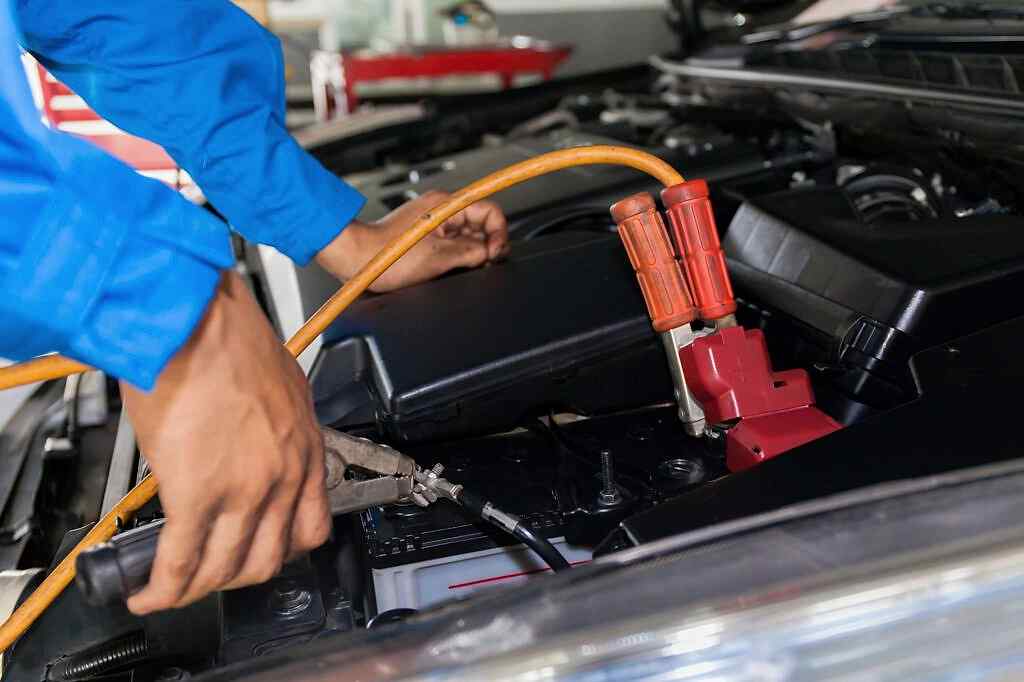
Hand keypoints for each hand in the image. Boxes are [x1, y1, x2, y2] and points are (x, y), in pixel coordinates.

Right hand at [121, 271, 329, 614]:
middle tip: (210, 575)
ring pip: (227, 569)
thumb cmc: (224, 336)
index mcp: (304, 445)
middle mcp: (284, 472)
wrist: (192, 317)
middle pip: (269, 558)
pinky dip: (163, 587)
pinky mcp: (199, 492)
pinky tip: (149, 590)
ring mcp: (246, 488)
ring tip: (172, 590)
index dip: (281, 550)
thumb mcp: (275, 385)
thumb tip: (247, 447)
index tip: (259, 552)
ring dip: (197, 590)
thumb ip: (270, 428)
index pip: (311, 527)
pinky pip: (181, 561)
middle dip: (236, 576)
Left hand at [316, 191, 508, 291]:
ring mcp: (433, 222)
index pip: (491, 211)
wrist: (357, 259)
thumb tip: (490, 252)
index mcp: (446, 205)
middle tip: (481, 264)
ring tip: (458, 266)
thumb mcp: (438, 257)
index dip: (499, 234)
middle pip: (481, 224)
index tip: (494, 255)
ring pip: (468, 236)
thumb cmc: (386, 256)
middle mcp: (441, 209)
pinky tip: (448, 267)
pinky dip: (456, 255)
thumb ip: (472, 252)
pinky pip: (452, 243)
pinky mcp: (426, 235)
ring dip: (470, 252)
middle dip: (486, 245)